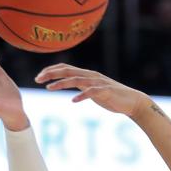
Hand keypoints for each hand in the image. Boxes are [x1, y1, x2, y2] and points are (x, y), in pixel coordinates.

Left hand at [35, 64, 149, 118]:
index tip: (39, 76)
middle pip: (68, 70)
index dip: (51, 70)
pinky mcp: (106, 91)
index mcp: (87, 74)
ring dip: (61, 83)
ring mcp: (98, 83)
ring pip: (77, 79)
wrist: (132, 102)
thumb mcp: (93, 90)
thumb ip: (81, 85)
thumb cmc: (112, 97)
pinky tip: (73, 100)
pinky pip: (91, 92)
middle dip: (51, 74)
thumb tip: (68, 84)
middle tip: (37, 79)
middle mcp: (91, 75)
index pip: (65, 68)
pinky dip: (81, 95)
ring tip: (49, 88)